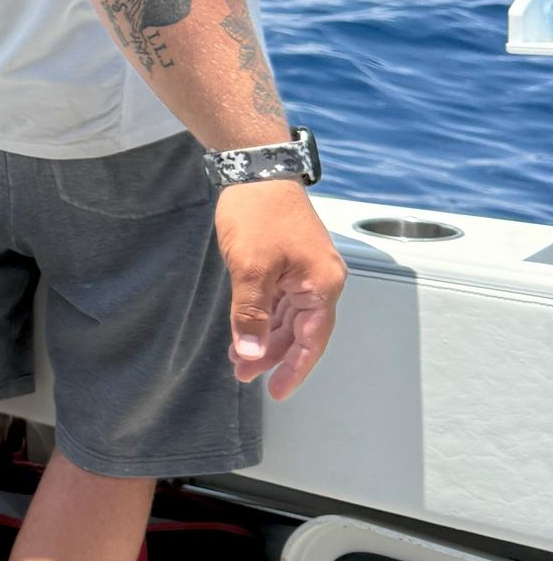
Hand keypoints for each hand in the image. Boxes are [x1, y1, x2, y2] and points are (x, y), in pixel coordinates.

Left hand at [214, 178, 345, 399]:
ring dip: (265, 337)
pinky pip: (281, 300)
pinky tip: (244, 330)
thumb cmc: (259, 212)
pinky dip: (263, 317)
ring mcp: (306, 271)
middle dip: (271, 355)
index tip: (277, 392)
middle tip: (243, 374)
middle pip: (300, 332)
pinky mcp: (290, 262)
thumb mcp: (250, 268)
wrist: (255, 168)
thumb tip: (250, 352)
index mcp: (322, 284)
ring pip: (289, 318)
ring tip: (238, 358)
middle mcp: (321, 280)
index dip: (294, 368)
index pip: (312, 340)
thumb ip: (250, 314)